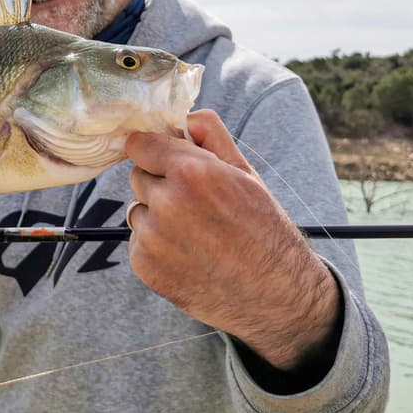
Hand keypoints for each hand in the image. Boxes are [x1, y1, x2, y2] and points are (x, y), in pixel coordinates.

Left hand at [125, 109, 339, 370]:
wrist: (274, 296)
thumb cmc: (264, 229)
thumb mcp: (246, 173)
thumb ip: (211, 136)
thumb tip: (183, 116)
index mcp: (192, 173)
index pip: (139, 143)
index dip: (155, 150)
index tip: (167, 159)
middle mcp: (167, 203)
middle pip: (138, 175)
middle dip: (160, 182)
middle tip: (196, 203)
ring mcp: (152, 237)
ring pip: (138, 208)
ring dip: (157, 215)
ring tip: (196, 232)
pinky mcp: (144, 265)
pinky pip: (138, 240)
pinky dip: (155, 245)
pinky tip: (188, 254)